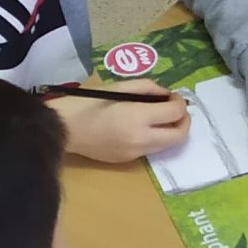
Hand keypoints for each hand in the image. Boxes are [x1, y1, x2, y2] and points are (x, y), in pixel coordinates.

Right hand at [53, 90, 189, 163]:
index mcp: (138, 117)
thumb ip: (147, 88)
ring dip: (171, 131)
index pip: (176, 112)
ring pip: (167, 145)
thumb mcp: (118, 86)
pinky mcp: (127, 161)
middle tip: (176, 109)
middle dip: (184, 120)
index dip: (180, 101)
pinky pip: (150, 149)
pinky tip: (141, 128)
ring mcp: (135, 153)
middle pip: (180, 135)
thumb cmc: (87, 102)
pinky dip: (154, 138)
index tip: (172, 95)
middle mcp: (141, 139)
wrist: (63, 128)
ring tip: (160, 117)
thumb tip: (166, 94)